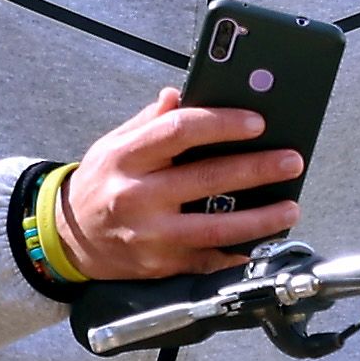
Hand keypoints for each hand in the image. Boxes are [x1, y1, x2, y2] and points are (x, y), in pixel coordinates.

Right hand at [49, 86, 308, 283]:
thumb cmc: (100, 184)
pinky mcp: (161, 265)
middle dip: (256, 169)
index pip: (178, 132)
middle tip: (291, 161)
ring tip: (290, 206)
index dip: (222, 124)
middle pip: (206, 179)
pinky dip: (240, 253)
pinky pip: (209, 261)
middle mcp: (137, 197)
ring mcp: (150, 235)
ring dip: (260, 219)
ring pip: (215, 228)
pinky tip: (264, 243)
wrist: (68, 239)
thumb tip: (179, 95)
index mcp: (126, 158)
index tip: (257, 122)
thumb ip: (149, 121)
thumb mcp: (112, 145)